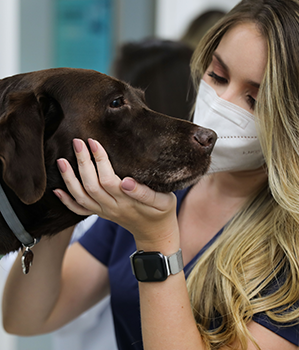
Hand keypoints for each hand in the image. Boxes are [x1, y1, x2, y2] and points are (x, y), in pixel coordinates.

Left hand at [54, 139, 178, 247]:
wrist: (155, 233)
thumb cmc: (162, 212)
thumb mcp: (163, 201)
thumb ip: (145, 193)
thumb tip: (125, 181)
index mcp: (128, 202)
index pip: (108, 179)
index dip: (99, 160)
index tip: (94, 142)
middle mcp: (113, 207)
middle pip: (91, 185)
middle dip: (82, 162)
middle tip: (77, 142)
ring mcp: (105, 212)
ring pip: (82, 197)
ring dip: (69, 179)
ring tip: (61, 161)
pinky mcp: (102, 214)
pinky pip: (81, 211)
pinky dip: (67, 201)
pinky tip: (57, 190)